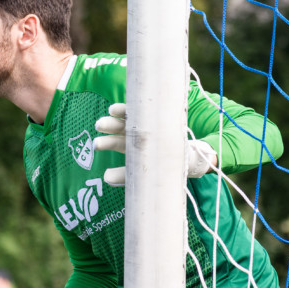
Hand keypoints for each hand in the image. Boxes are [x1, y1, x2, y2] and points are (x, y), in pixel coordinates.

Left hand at [94, 103, 217, 183]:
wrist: (192, 158)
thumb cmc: (168, 166)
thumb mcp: (152, 172)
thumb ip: (128, 175)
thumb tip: (105, 178)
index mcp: (134, 152)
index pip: (119, 149)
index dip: (108, 148)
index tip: (97, 147)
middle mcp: (135, 140)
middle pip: (118, 137)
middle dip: (107, 138)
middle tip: (96, 143)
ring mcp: (143, 128)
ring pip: (124, 125)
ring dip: (112, 123)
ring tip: (100, 124)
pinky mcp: (151, 118)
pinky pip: (136, 113)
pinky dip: (124, 111)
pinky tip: (113, 110)